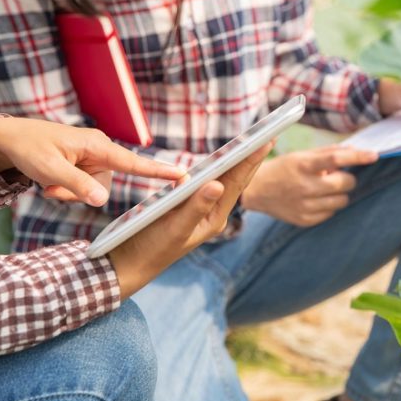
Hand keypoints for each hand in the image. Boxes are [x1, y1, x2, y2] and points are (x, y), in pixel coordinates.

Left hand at [0, 117, 184, 206]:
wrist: (10, 139)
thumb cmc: (30, 148)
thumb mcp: (50, 170)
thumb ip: (77, 185)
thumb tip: (102, 200)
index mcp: (98, 146)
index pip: (134, 163)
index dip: (158, 172)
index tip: (183, 176)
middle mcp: (100, 151)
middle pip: (105, 186)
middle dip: (79, 194)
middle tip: (51, 190)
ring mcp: (93, 159)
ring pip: (94, 190)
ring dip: (70, 194)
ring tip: (47, 184)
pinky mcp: (85, 166)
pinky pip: (85, 187)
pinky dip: (67, 190)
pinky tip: (50, 183)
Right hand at [108, 142, 272, 298]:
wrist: (131, 264)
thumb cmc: (152, 248)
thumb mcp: (175, 228)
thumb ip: (196, 207)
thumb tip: (218, 184)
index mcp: (215, 218)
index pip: (236, 183)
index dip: (251, 160)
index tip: (267, 141)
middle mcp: (213, 214)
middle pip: (235, 180)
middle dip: (251, 158)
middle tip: (269, 135)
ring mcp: (201, 210)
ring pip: (223, 180)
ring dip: (236, 161)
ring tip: (253, 143)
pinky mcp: (188, 207)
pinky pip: (206, 183)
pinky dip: (215, 169)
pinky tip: (221, 159)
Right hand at [241, 145, 378, 225]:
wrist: (256, 191)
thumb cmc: (284, 168)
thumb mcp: (302, 155)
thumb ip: (328, 153)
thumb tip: (355, 150)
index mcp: (303, 165)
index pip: (336, 159)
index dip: (357, 156)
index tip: (374, 155)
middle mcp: (304, 186)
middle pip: (344, 183)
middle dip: (346, 178)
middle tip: (335, 176)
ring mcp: (304, 206)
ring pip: (342, 201)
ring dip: (338, 193)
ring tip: (323, 188)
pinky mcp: (304, 220)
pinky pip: (330, 213)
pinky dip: (328, 205)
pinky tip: (315, 199)